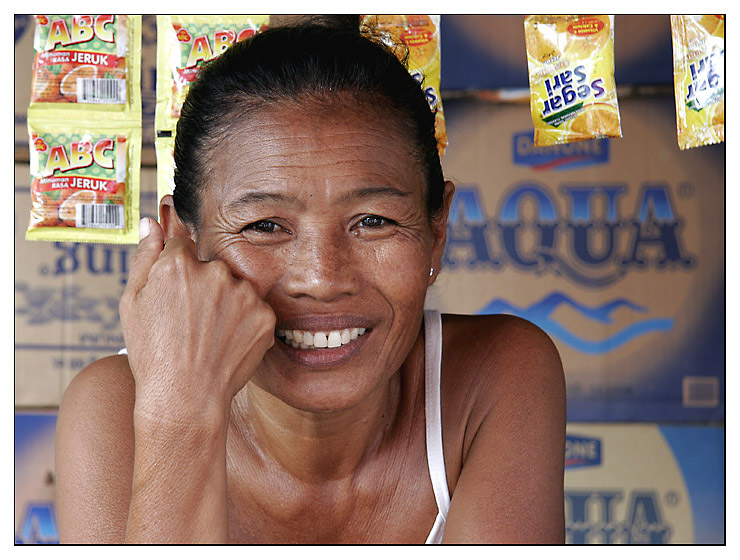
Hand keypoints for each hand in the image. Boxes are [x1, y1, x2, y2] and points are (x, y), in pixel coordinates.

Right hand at [119, 218, 275, 422]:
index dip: (176, 274)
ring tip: (208, 336)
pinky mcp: (265, 315)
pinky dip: (245, 323)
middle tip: (190, 323)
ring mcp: (244, 294)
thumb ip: (144, 256)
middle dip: (203, 287)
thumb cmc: (152, 353)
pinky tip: (226, 343)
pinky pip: (255, 309)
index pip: (182, 248)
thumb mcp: (132, 303)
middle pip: (211, 267)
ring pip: (235, 288)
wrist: (185, 398)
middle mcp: (215, 272)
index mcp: (178, 264)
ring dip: (227, 303)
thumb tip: (152, 222)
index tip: (174, 298)